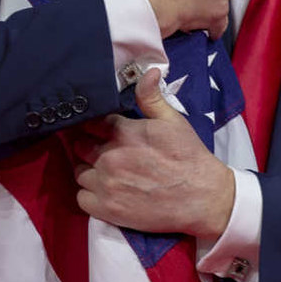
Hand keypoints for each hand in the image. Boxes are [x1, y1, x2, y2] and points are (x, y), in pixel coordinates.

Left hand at [73, 69, 235, 238]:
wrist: (201, 197)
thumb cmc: (188, 156)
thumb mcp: (173, 121)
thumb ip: (152, 97)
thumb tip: (147, 72)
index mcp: (124, 133)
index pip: (89, 122)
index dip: (92, 124)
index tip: (96, 128)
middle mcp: (109, 158)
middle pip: (79, 146)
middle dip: (88, 145)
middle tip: (102, 148)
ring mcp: (106, 185)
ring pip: (79, 172)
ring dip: (88, 169)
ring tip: (105, 170)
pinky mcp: (107, 210)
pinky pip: (81, 198)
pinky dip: (89, 194)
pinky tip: (104, 190)